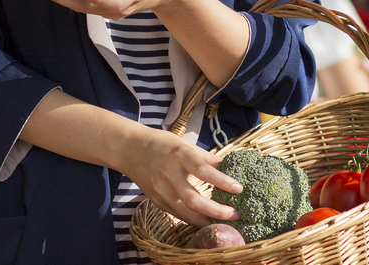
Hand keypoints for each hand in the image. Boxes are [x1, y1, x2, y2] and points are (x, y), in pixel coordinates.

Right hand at [117, 125, 241, 227]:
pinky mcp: (157, 200)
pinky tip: (207, 221)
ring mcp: (161, 190)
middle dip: (216, 210)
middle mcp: (169, 174)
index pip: (202, 170)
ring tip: (225, 223)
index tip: (239, 188)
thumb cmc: (162, 144)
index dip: (221, 180)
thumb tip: (230, 167)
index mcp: (179, 155)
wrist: (130, 149)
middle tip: (235, 214)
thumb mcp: (185, 144)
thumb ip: (207, 158)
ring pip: (185, 212)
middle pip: (193, 199)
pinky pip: (177, 214)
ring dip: (206, 220)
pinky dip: (193, 220)